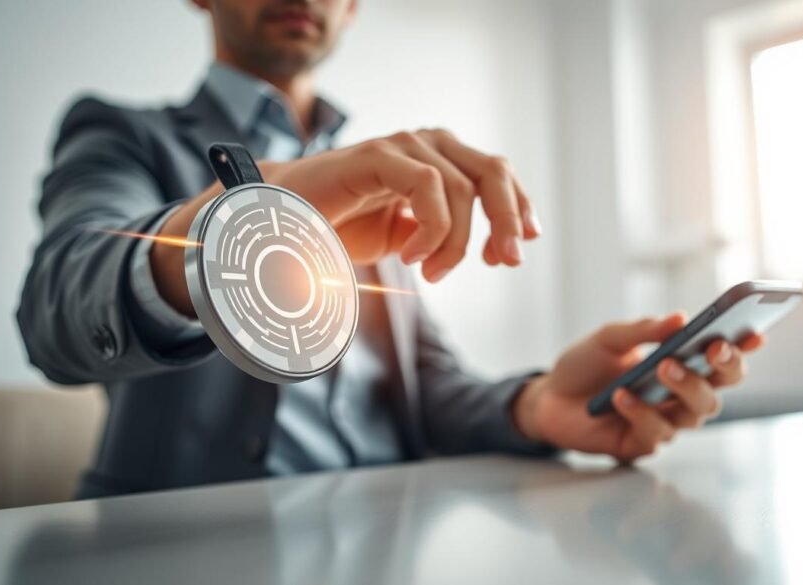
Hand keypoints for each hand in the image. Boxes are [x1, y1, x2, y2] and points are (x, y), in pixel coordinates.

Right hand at [271, 129, 541, 280]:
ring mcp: (401, 145)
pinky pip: (428, 186)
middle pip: (492, 172)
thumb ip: (444, 236)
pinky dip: (432, 228)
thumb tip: (492, 250)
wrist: (277, 222)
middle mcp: (425, 145)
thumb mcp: (405, 239)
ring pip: (463, 188)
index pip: (495, 173)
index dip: (518, 206)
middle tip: (505, 262)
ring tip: (434, 274)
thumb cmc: (340, 229)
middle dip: (508, 220)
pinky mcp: (377, 155)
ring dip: (457, 241)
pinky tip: (415, 257)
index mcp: (438, 160)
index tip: (524, 245)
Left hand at [512, 313, 764, 461]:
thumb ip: (643, 330)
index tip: (754, 334)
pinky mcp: (643, 444)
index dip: (743, 347)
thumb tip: (681, 318)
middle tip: (710, 349)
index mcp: (680, 364)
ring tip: (661, 367)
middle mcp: (679, 395)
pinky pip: (656, 433)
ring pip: (696, 413)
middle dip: (722, 368)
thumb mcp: (609, 338)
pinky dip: (641, 412)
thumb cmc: (584, 366)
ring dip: (683, 387)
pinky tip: (622, 395)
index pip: (721, 358)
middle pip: (720, 388)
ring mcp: (665, 421)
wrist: (548, 398)